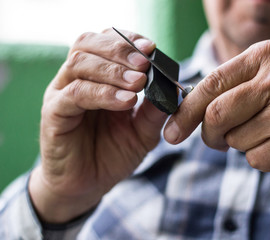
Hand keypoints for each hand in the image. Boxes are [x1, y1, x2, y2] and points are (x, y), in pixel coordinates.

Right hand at [29, 29, 167, 222]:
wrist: (88, 185)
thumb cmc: (113, 153)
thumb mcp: (142, 132)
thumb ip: (154, 110)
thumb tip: (172, 88)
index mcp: (96, 77)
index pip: (105, 42)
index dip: (127, 40)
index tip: (151, 47)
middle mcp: (76, 79)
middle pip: (88, 44)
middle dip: (120, 50)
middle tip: (145, 64)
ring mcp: (62, 94)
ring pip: (79, 64)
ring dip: (113, 70)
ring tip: (138, 84)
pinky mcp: (54, 113)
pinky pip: (75, 94)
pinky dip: (103, 93)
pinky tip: (125, 102)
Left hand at [164, 40, 269, 173]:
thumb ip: (232, 88)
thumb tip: (188, 112)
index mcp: (265, 55)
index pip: (210, 84)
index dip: (185, 111)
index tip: (172, 131)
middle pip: (215, 115)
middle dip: (209, 135)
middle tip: (217, 141)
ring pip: (234, 140)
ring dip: (242, 144)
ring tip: (268, 133)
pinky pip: (255, 158)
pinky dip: (261, 158)